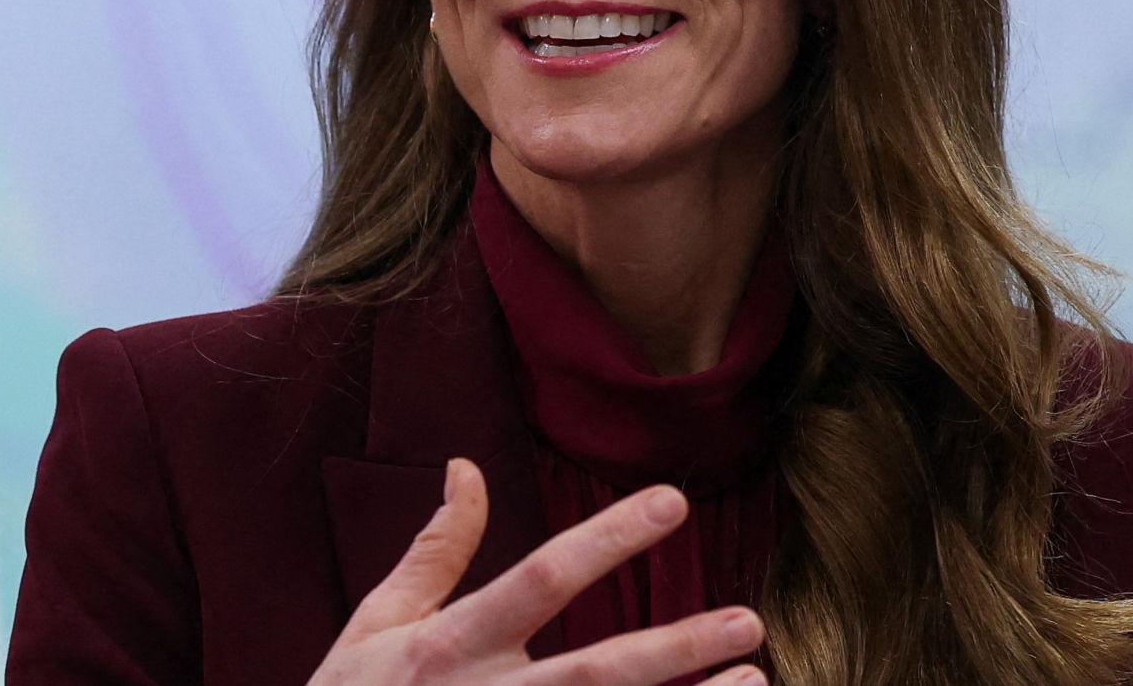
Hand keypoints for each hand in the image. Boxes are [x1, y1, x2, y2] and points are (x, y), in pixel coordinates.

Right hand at [308, 459, 765, 685]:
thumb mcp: (376, 625)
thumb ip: (434, 552)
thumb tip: (465, 467)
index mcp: (449, 648)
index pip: (541, 579)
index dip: (608, 540)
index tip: (674, 501)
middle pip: (593, 676)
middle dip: (674, 648)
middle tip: (749, 622)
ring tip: (755, 681)